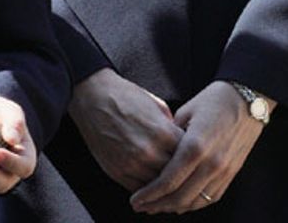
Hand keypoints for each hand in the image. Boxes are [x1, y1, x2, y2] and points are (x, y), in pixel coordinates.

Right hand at [66, 68, 182, 190]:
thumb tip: (183, 143)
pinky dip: (148, 189)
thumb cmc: (125, 97)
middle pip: (176, 175)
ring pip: (159, 187)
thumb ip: (172, 127)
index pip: (190, 156)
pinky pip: (140, 189)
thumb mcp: (156, 105)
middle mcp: (149, 151)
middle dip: (182, 175)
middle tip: (186, 175)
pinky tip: (153, 184)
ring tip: (171, 183)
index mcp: (163, 133)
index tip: (194, 158)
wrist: (92, 97)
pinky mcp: (117, 171)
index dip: (194, 158)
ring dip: (165, 186)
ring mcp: (132, 164)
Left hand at [129, 80, 264, 213]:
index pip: (168, 181)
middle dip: (157, 205)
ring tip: (157, 207)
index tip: (135, 199)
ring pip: (196, 201)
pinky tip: (180, 203)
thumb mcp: (185, 112)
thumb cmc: (212, 100)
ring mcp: (224, 171)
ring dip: (174, 208)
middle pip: (180, 197)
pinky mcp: (232, 173)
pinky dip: (194, 204)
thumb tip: (155, 153)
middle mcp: (211, 163)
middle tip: (141, 206)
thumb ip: (170, 136)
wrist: (248, 99)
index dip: (149, 194)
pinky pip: (211, 198)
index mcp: (194, 146)